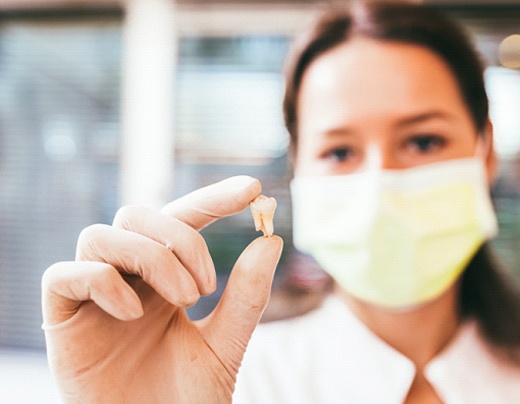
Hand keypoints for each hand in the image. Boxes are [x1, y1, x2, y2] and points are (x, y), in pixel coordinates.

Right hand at [41, 176, 282, 402]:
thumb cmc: (184, 400)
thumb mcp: (225, 345)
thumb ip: (246, 297)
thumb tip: (271, 241)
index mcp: (162, 278)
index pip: (182, 219)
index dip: (213, 198)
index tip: (252, 189)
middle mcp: (126, 278)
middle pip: (136, 214)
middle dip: (179, 238)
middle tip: (205, 286)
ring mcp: (92, 296)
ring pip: (101, 234)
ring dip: (150, 258)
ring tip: (183, 300)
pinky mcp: (61, 320)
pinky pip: (63, 274)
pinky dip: (102, 281)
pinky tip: (132, 314)